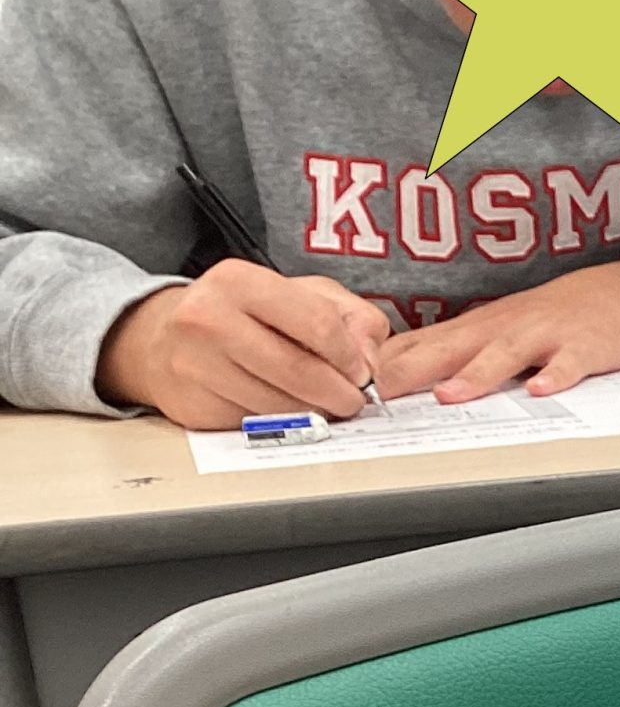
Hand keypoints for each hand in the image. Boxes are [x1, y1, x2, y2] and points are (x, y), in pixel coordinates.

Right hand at [95, 260, 388, 431]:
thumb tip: (371, 360)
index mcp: (239, 281)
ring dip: (316, 413)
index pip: (318, 324)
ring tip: (324, 404)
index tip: (363, 372)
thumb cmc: (242, 314)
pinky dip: (284, 423)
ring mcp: (195, 364)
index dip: (352, 357)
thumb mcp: (300, 294)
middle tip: (354, 400)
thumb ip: (351, 317)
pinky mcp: (193, 404)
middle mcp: (208, 318)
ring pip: (283, 406)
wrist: (162, 339)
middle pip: (301, 372)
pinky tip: (285, 408)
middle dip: (341, 394)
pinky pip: (258, 425)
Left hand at [374, 258, 619, 403]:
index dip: (383, 364)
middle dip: (412, 370)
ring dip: (476, 374)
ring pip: (505, 355)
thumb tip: (395, 376)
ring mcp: (545, 335)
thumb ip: (454, 351)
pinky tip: (542, 391)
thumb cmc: (559, 317)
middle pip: (450, 347)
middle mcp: (503, 328)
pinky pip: (569, 363)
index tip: (348, 385)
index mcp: (477, 328)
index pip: (418, 345)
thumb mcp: (499, 328)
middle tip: (379, 395)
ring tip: (450, 396)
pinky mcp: (585, 347)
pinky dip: (556, 375)